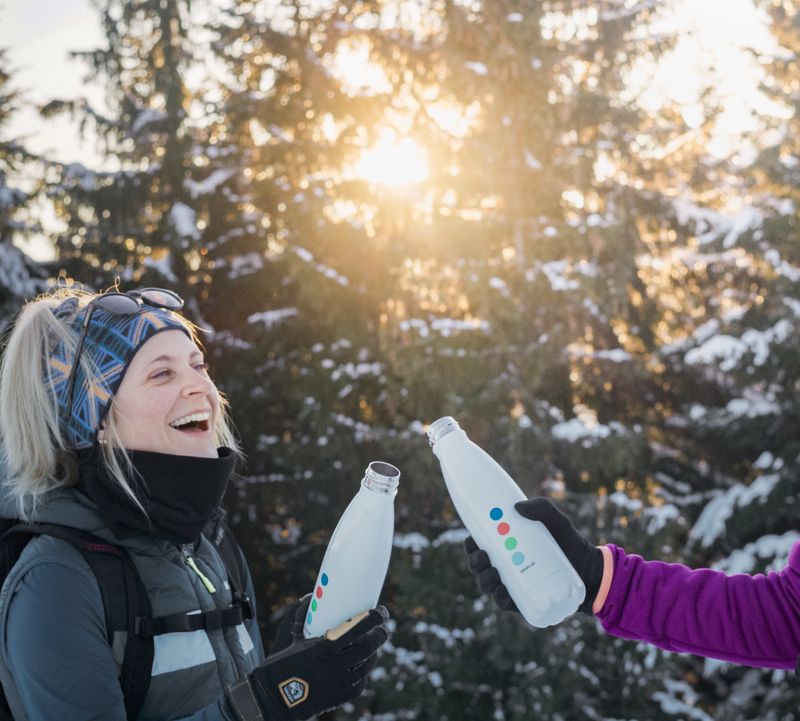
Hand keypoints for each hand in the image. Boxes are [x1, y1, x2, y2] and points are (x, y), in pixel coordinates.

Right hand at [226, 606, 390, 720]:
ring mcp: (339, 681)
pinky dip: (365, 672)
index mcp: (325, 646)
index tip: (382, 611)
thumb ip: (303, 618)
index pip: (358, 628)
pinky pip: (361, 683)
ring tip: (375, 644)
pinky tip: (364, 666)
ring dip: (375, 652)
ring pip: (367, 664)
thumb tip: (308, 596)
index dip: (374, 618)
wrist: (274, 697)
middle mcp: (335, 664)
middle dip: (381, 634)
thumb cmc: (282, 664)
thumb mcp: (294, 639)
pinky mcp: (340, 697)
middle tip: (384, 627)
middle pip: (368, 646)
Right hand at [464, 498, 603, 614]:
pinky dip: (499, 598)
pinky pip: (505, 602)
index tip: (470, 539)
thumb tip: (518, 506)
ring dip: (484, 580)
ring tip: (493, 573)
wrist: (590, 571)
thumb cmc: (570, 543)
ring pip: (488, 585)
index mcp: (507, 546)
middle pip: (480, 566)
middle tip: (483, 556)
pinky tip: (501, 592)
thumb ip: (541, 507)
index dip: (471, 543)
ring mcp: (513, 584)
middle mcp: (506, 566)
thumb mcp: (557, 521)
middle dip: (475, 562)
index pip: (481, 544)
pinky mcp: (523, 601)